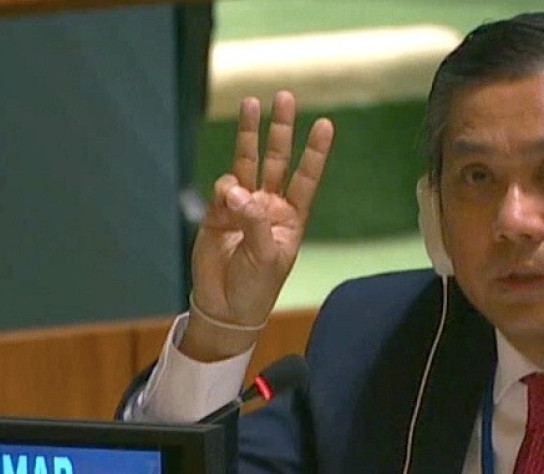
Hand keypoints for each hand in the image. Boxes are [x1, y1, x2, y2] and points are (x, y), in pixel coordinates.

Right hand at [180, 90, 333, 360]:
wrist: (224, 307)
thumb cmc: (255, 287)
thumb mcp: (265, 256)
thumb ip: (254, 220)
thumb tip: (236, 188)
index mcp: (292, 218)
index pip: (306, 178)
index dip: (315, 152)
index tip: (325, 124)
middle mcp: (269, 206)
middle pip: (278, 159)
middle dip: (281, 129)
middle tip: (285, 97)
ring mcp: (243, 206)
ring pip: (248, 162)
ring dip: (249, 134)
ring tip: (251, 103)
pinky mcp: (218, 212)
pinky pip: (223, 187)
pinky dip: (225, 186)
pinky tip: (227, 198)